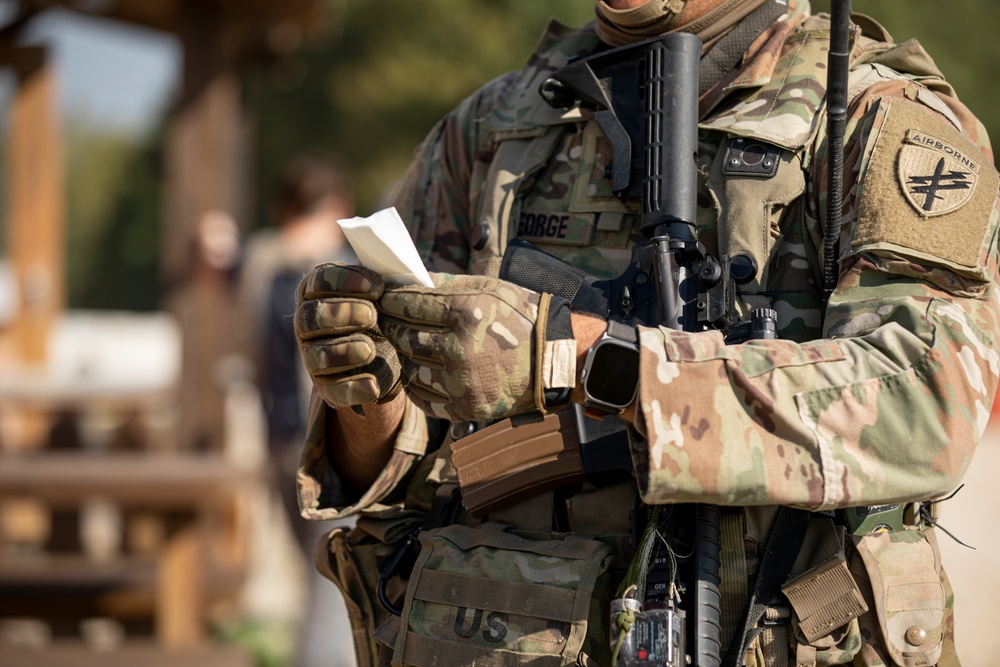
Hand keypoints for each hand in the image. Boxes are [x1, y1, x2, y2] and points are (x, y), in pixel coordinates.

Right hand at [295, 264, 401, 408]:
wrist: (390, 354)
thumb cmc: (387, 312)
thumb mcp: (390, 295)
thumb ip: (392, 284)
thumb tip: (412, 281)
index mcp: (320, 292)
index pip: (319, 280)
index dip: (343, 281)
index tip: (377, 287)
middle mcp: (308, 324)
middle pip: (310, 317)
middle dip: (340, 314)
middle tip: (371, 315)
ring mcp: (313, 357)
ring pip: (315, 355)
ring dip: (342, 351)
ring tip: (369, 350)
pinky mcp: (327, 387)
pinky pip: (333, 390)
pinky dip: (352, 388)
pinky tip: (373, 386)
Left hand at [378, 273, 569, 421]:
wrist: (554, 362)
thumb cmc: (521, 318)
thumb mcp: (488, 289)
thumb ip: (445, 285)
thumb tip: (406, 280)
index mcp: (465, 312)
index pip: (406, 304)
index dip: (389, 300)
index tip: (384, 298)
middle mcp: (459, 348)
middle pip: (402, 336)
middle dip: (390, 325)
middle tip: (385, 320)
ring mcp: (461, 382)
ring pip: (408, 367)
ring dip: (402, 356)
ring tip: (405, 346)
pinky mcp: (465, 408)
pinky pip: (423, 397)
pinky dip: (416, 384)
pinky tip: (419, 371)